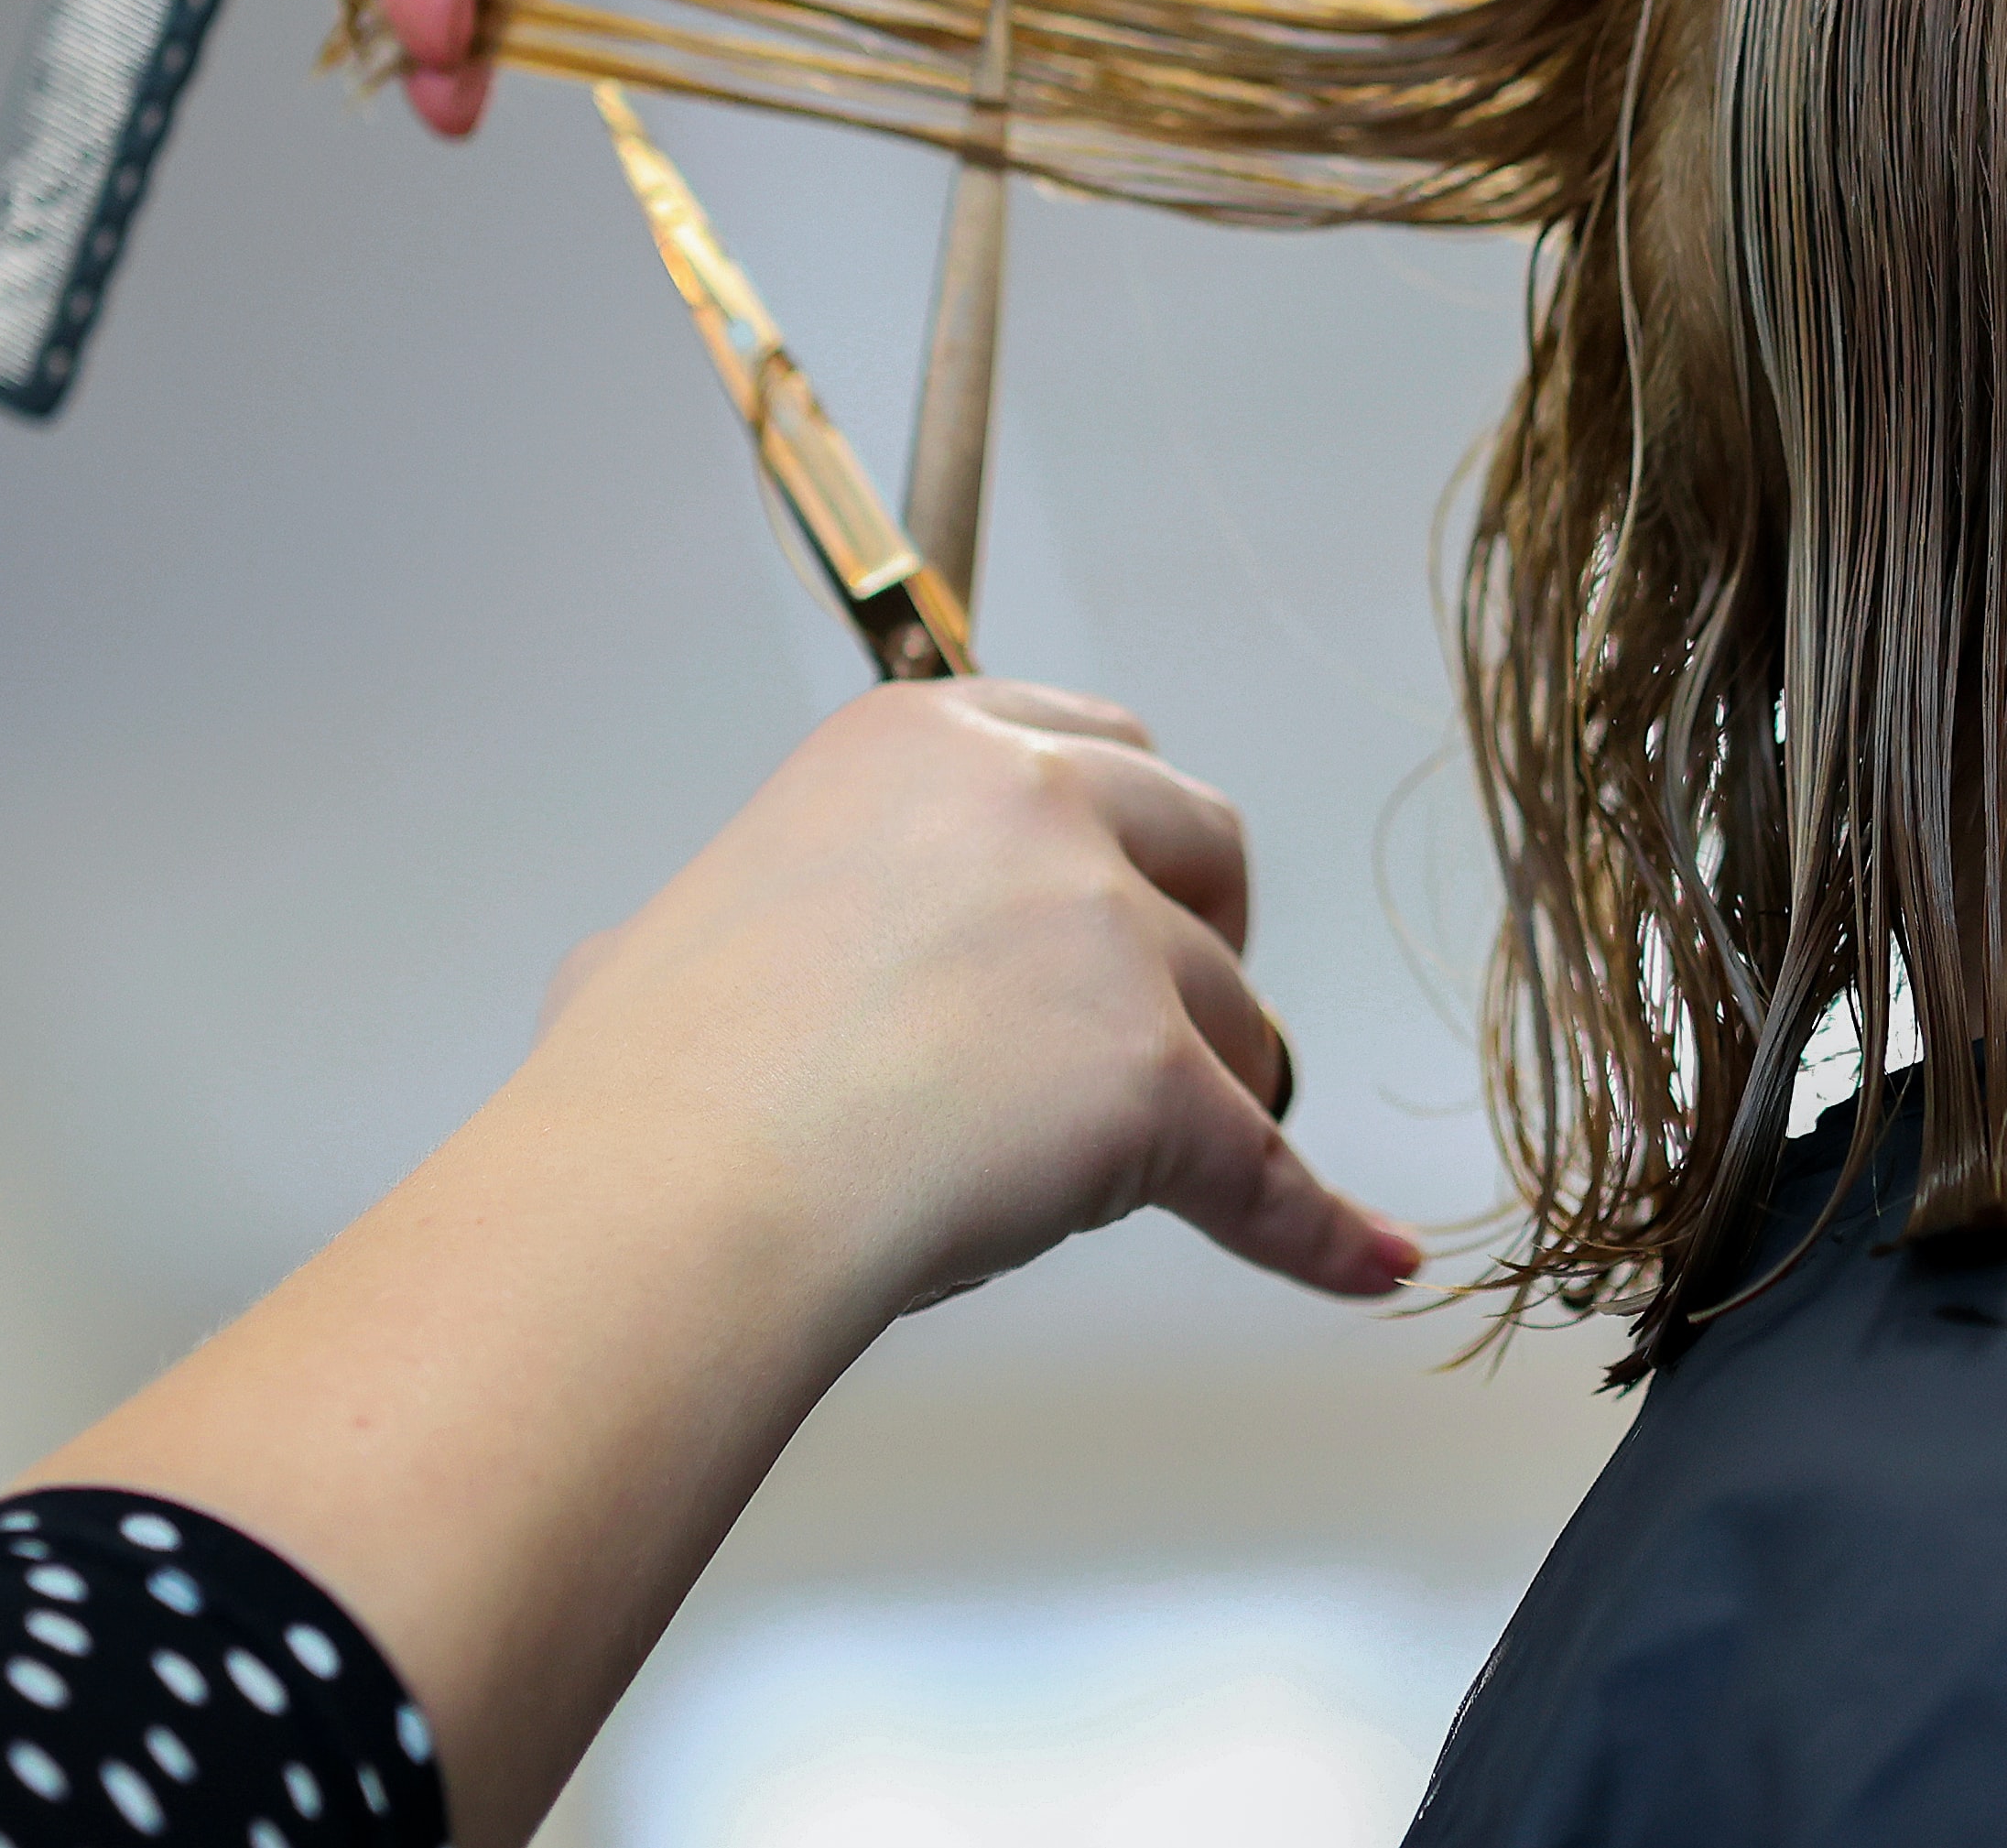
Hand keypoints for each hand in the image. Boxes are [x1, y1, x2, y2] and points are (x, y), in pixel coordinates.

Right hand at [519, 678, 1417, 1314]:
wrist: (664, 1196)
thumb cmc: (641, 1091)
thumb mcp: (668, 931)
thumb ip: (737, 920)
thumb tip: (673, 965)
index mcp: (922, 745)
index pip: (1098, 745)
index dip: (1130, 834)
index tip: (1128, 890)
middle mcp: (1031, 804)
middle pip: (1203, 845)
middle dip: (1202, 929)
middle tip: (1160, 1017)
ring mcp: (1105, 936)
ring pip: (1235, 1016)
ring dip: (1207, 1091)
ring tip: (1127, 1177)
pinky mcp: (1155, 1079)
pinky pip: (1266, 1170)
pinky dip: (1314, 1228)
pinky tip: (1364, 1261)